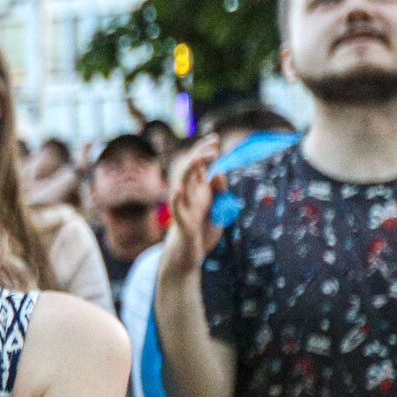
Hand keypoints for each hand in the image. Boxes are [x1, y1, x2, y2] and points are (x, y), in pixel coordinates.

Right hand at [160, 135, 224, 283]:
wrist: (189, 258)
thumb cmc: (202, 233)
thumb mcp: (218, 210)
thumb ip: (219, 192)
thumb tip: (219, 171)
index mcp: (199, 191)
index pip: (200, 166)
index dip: (205, 151)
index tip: (214, 138)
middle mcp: (190, 196)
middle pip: (191, 170)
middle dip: (201, 155)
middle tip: (213, 143)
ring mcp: (185, 209)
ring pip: (183, 186)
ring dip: (190, 172)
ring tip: (198, 159)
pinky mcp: (183, 224)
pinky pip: (178, 210)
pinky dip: (177, 200)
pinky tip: (178, 190)